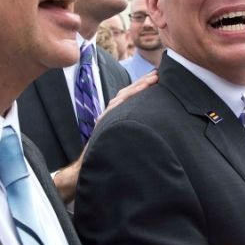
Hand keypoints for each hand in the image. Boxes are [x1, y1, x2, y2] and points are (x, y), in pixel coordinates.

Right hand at [56, 72, 158, 203]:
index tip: (157, 79)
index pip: (131, 97)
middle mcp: (111, 115)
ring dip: (136, 88)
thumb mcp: (124, 140)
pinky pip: (113, 110)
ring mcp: (106, 119)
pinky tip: (132, 94)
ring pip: (121, 99)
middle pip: (127, 94)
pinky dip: (123, 101)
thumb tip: (154, 129)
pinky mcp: (102, 125)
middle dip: (142, 83)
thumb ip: (133, 130)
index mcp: (117, 116)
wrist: (86, 169)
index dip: (143, 87)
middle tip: (157, 74)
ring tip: (150, 80)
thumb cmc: (108, 157)